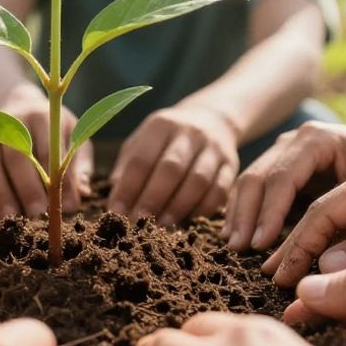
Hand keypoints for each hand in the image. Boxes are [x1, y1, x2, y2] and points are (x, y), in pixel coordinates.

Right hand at [0, 83, 90, 217]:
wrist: (12, 102)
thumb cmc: (49, 129)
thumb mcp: (70, 134)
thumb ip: (77, 164)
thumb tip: (77, 199)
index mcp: (41, 116)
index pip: (48, 151)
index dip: (55, 181)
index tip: (62, 207)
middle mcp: (11, 120)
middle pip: (15, 157)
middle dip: (26, 188)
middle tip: (36, 214)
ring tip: (10, 218)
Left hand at [108, 104, 238, 225]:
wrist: (211, 120)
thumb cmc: (166, 139)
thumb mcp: (143, 141)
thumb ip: (127, 166)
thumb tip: (114, 199)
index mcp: (161, 125)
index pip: (141, 159)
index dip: (127, 188)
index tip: (116, 211)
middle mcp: (189, 133)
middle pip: (170, 169)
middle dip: (153, 198)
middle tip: (139, 221)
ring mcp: (213, 148)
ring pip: (197, 181)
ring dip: (178, 207)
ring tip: (162, 226)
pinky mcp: (231, 164)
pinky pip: (220, 190)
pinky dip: (203, 209)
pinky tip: (189, 221)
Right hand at [225, 121, 345, 250]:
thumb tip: (327, 265)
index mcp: (318, 139)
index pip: (284, 178)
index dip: (271, 214)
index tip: (262, 247)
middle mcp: (294, 140)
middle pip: (259, 176)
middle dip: (248, 215)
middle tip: (239, 250)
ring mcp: (284, 150)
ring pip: (250, 180)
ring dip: (240, 214)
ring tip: (233, 247)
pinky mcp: (281, 165)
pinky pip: (254, 187)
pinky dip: (244, 211)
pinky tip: (238, 235)